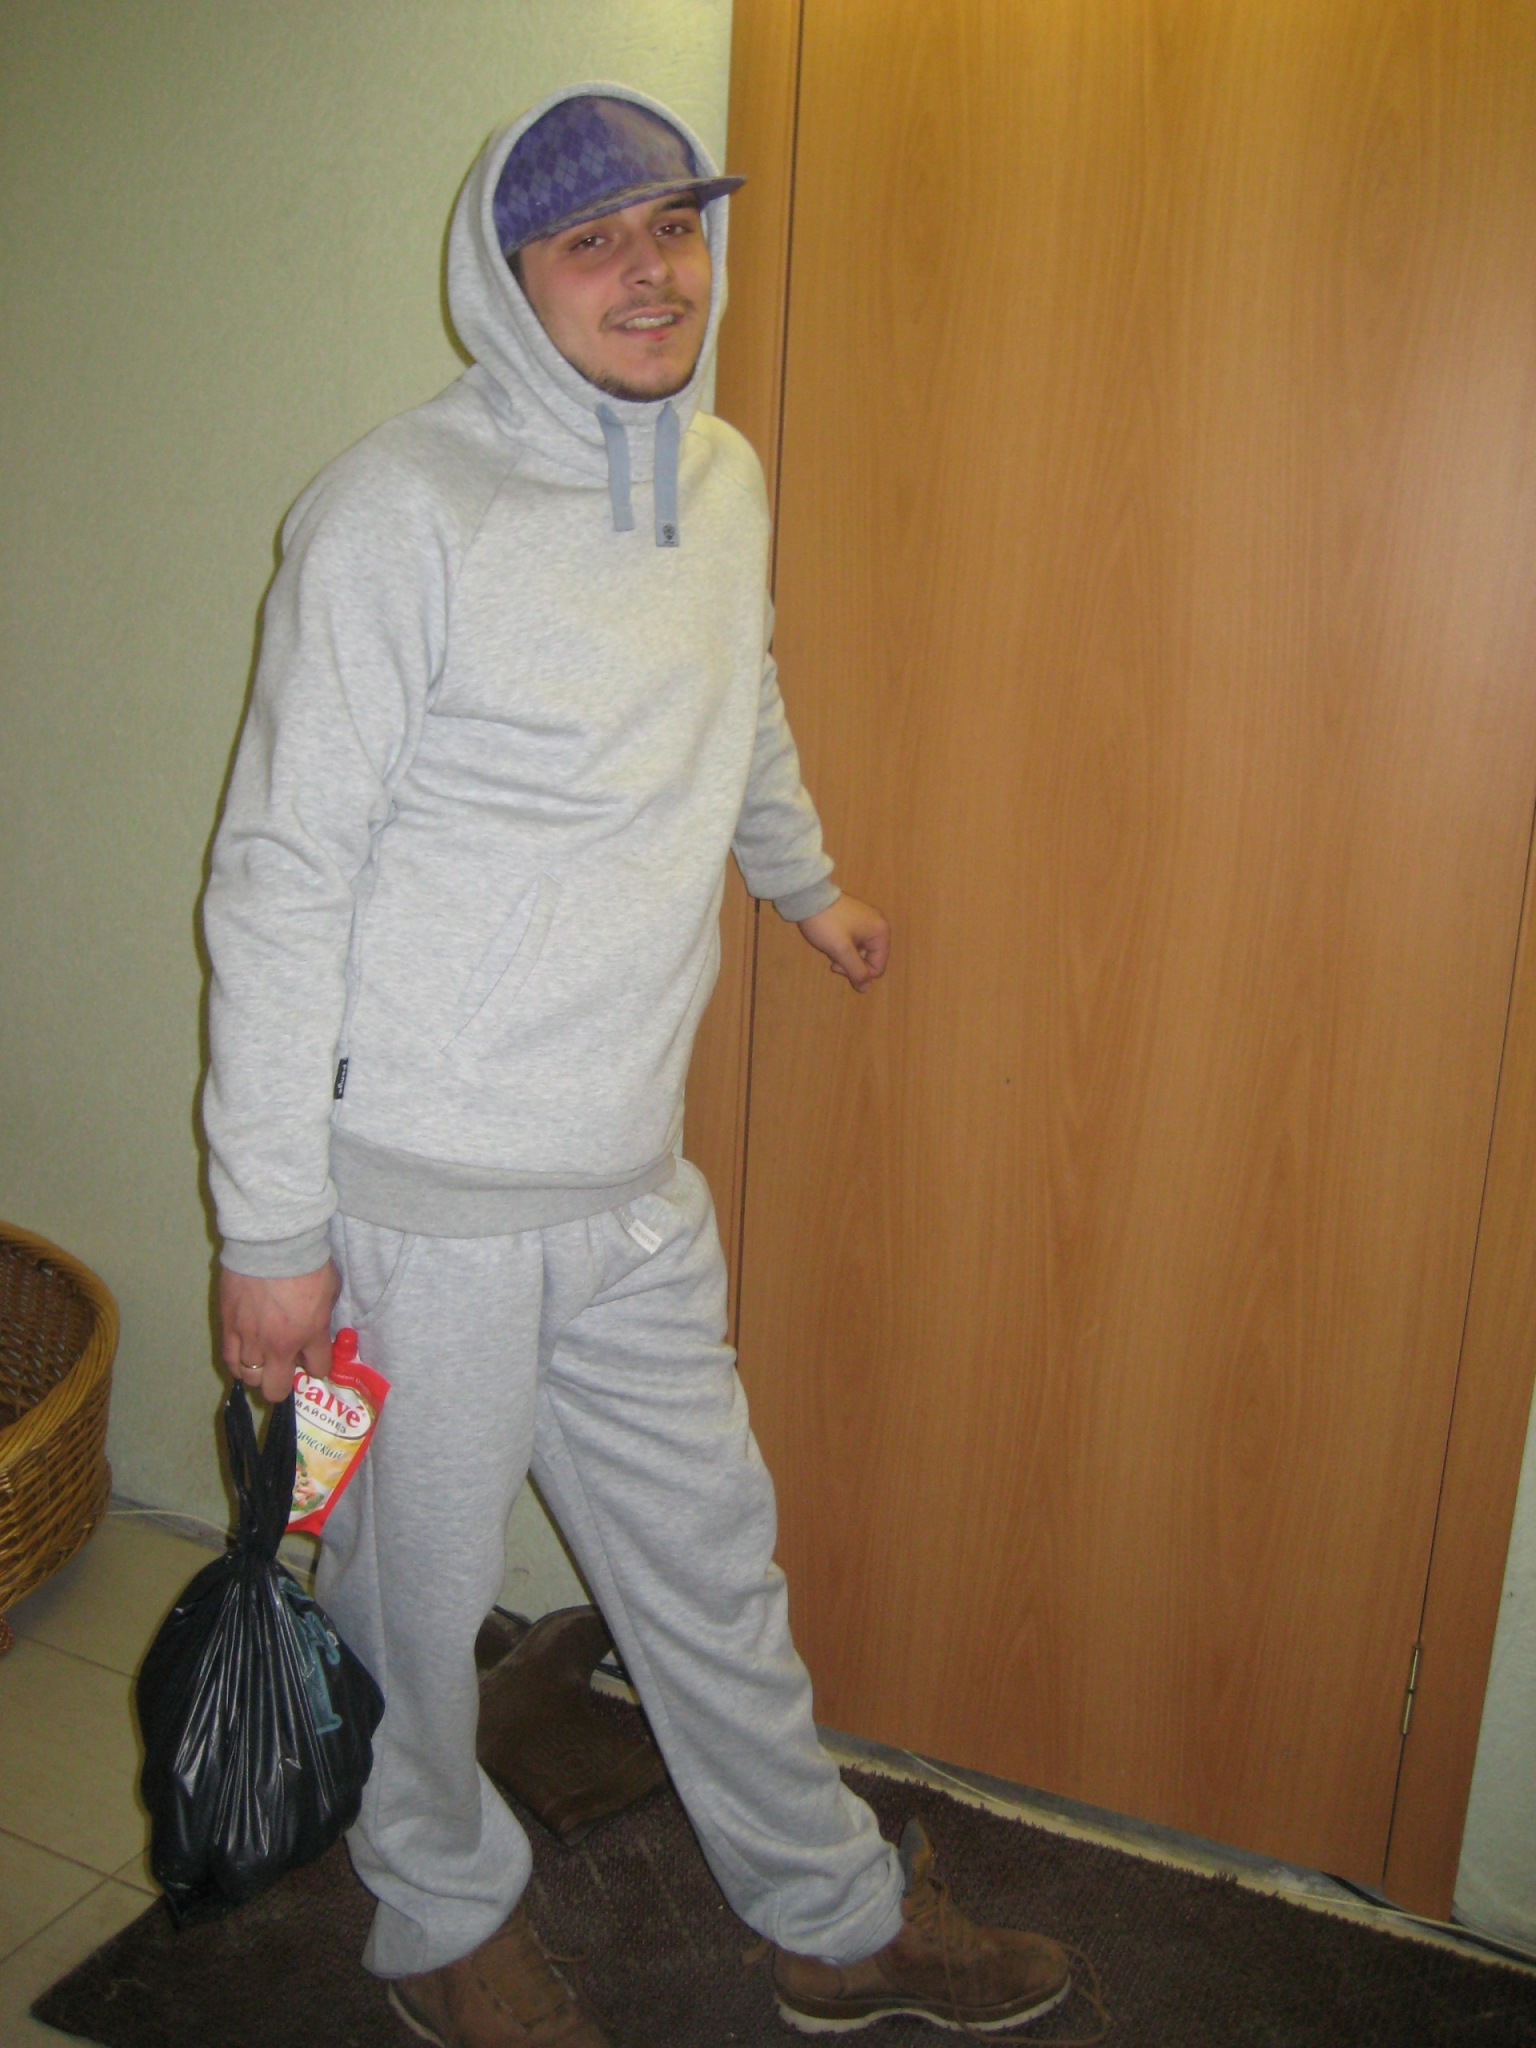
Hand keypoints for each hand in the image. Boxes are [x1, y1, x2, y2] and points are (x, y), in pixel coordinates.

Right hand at [218, 1264, 339, 1404]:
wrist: (272, 1244)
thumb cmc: (307, 1262)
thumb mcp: (330, 1289)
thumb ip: (323, 1315)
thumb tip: (317, 1326)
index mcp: (310, 1335)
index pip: (318, 1369)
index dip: (318, 1365)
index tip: (315, 1357)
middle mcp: (279, 1345)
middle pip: (276, 1389)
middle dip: (283, 1383)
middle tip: (284, 1369)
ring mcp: (250, 1339)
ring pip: (250, 1378)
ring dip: (259, 1372)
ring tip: (262, 1360)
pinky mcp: (227, 1327)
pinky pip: (229, 1361)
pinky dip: (237, 1363)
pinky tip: (243, 1356)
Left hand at [797, 893, 890, 991]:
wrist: (808, 898)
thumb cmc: (827, 925)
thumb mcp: (841, 951)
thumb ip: (856, 972)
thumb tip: (866, 989)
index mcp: (881, 932)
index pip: (877, 968)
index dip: (858, 973)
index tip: (837, 965)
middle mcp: (879, 926)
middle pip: (870, 960)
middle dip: (851, 964)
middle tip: (833, 958)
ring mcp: (868, 921)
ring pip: (862, 952)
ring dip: (846, 956)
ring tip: (831, 948)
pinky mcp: (857, 918)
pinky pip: (856, 941)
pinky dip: (845, 946)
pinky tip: (832, 941)